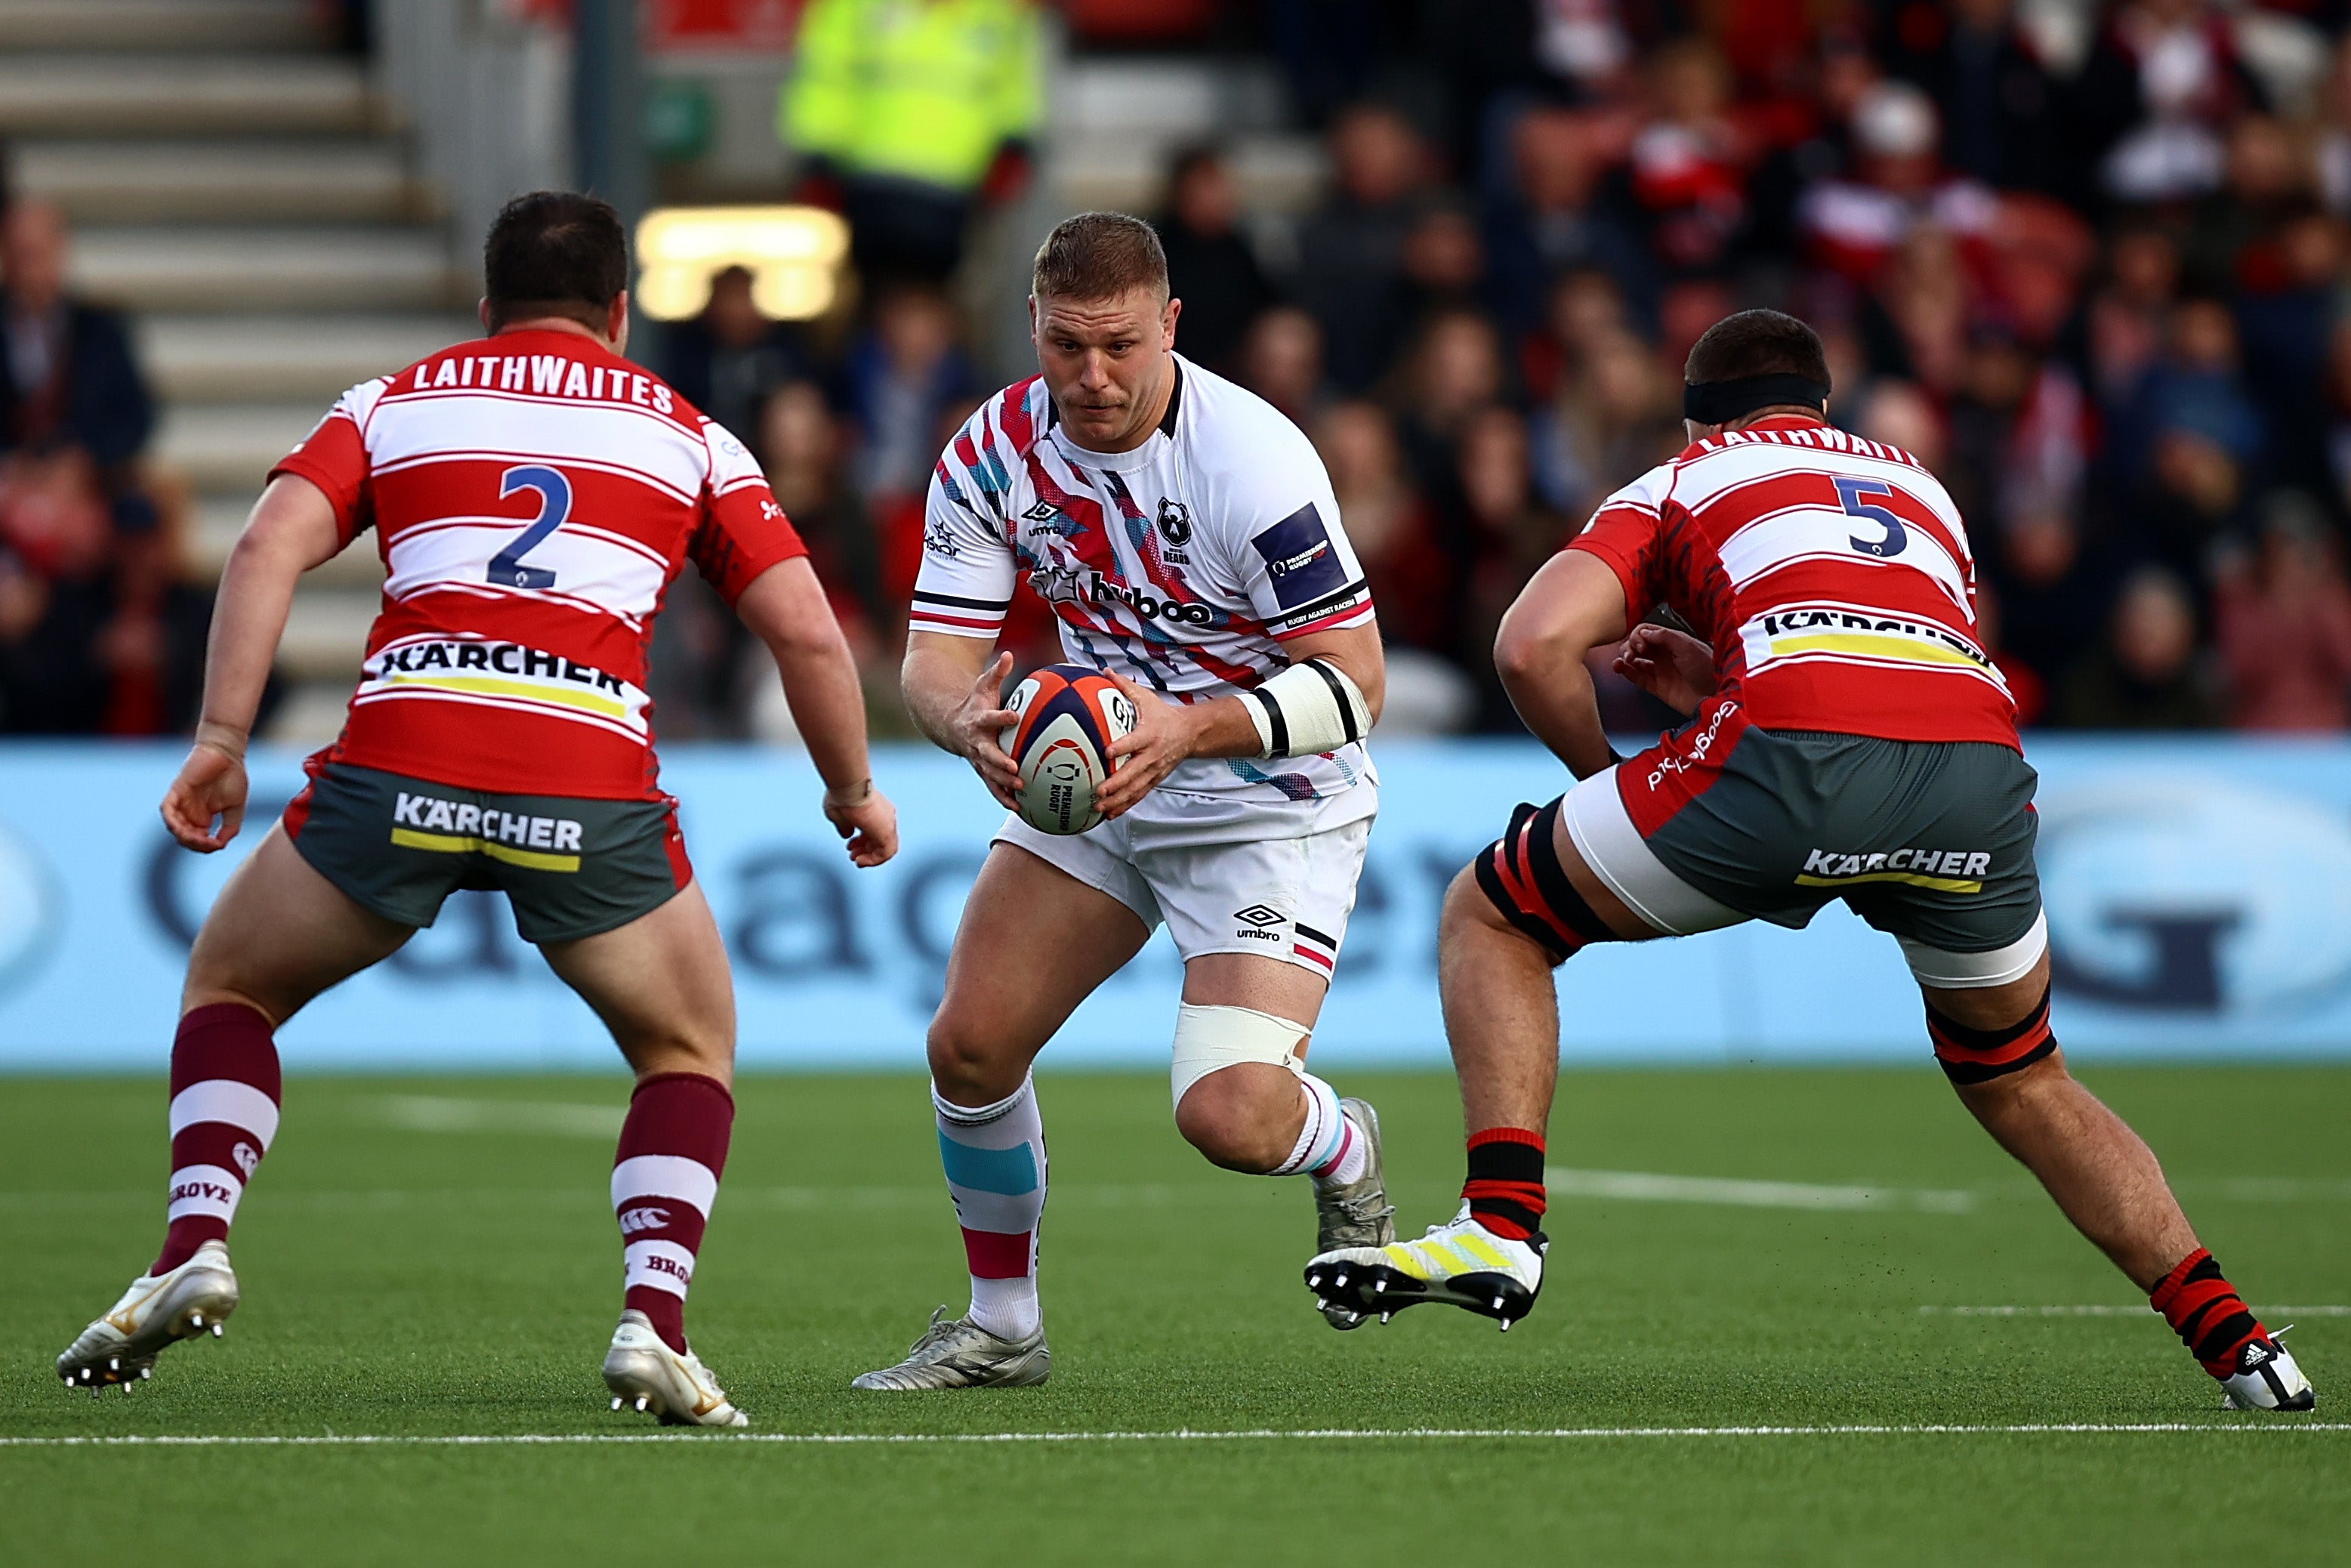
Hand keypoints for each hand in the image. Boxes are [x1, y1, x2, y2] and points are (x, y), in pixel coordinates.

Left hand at [160, 736, 247, 851]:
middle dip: (196, 844)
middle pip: (184, 837)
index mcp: (202, 817)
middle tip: (210, 843)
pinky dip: (171, 821)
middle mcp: (189, 812)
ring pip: (175, 827)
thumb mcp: (236, 808)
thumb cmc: (232, 775)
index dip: (206, 847)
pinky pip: (167, 810)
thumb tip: (220, 844)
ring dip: (185, 837)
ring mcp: (181, 802)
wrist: (227, 752)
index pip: (198, 840)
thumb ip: (230, 827)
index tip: (219, 844)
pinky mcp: (176, 791)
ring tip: (199, 839)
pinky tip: (182, 829)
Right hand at [823, 778, 897, 867]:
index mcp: (877, 810)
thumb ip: (845, 826)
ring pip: (885, 849)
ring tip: (857, 860)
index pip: (874, 831)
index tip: (850, 845)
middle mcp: (886, 817)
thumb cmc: (842, 794)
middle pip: (880, 840)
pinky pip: (885, 853)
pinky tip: (861, 861)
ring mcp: (888, 824)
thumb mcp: (839, 814)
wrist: (849, 785)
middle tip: (853, 855)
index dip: (862, 841)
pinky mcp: (887, 832)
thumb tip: (847, 835)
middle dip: (865, 850)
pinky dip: (874, 861)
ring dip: (871, 858)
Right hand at [953, 651, 1022, 809]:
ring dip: (1003, 784)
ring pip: (990, 774)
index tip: (1014, 716)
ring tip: (1020, 792)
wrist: (951, 725)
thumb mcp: (983, 685)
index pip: (991, 717)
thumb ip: (997, 672)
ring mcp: (977, 759)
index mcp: (979, 720)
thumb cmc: (975, 703)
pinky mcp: (982, 770)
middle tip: (1015, 769)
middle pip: (987, 754)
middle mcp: (976, 742)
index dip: (1002, 717)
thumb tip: (1008, 653)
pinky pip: (993, 787)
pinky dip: (1004, 798)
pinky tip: (1021, 809)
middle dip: (1000, 762)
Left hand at [1097, 673, 1199, 818]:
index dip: (1122, 747)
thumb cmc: (1163, 714)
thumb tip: (1104, 671)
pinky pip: (1139, 795)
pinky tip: (1110, 814)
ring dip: (1118, 800)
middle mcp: (1152, 755)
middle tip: (1099, 790)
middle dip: (1117, 783)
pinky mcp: (1155, 779)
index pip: (1134, 741)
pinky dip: (1125, 805)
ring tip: (1100, 807)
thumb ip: (1124, 686)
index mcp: (1149, 734)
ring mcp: (1154, 770)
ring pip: (1136, 788)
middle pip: (1134, 772)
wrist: (1191, 733)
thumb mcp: (1146, 698)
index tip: (1107, 751)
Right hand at [1612, 624, 1716, 716]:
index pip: (1647, 632)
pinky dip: (1626, 672)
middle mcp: (1665, 655)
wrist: (1715, 695)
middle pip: (1638, 645)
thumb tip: (1643, 632)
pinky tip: (1620, 667)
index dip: (1639, 635)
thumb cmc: (1708, 669)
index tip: (1640, 643)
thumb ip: (1665, 636)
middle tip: (1632, 652)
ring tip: (1622, 661)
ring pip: (1635, 661)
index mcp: (1673, 641)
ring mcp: (1661, 671)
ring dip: (1625, 658)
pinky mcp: (1658, 687)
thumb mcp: (1687, 646)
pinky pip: (1637, 678)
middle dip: (1630, 646)